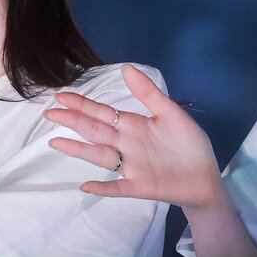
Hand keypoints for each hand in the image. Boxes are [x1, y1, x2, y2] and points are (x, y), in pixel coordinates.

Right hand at [43, 64, 223, 209]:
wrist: (206, 177)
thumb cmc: (188, 144)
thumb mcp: (171, 113)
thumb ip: (148, 93)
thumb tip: (125, 68)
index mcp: (132, 126)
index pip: (101, 113)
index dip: (81, 105)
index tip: (60, 96)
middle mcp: (125, 144)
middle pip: (94, 131)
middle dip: (72, 122)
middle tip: (50, 114)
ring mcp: (130, 166)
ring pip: (99, 156)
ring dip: (78, 150)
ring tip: (55, 143)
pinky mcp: (139, 186)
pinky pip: (117, 188)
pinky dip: (102, 187)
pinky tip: (85, 186)